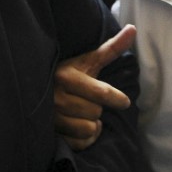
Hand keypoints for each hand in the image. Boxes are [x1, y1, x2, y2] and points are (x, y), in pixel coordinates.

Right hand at [54, 24, 136, 149]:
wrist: (39, 93)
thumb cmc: (70, 75)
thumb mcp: (89, 61)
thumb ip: (111, 48)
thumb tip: (132, 29)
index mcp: (65, 77)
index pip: (101, 93)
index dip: (116, 99)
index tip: (124, 101)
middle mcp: (55, 97)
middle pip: (95, 111)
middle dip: (97, 108)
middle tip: (89, 103)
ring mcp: (50, 118)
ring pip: (88, 128)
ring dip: (92, 124)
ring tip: (83, 115)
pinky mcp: (49, 135)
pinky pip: (80, 143)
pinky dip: (85, 139)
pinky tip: (79, 127)